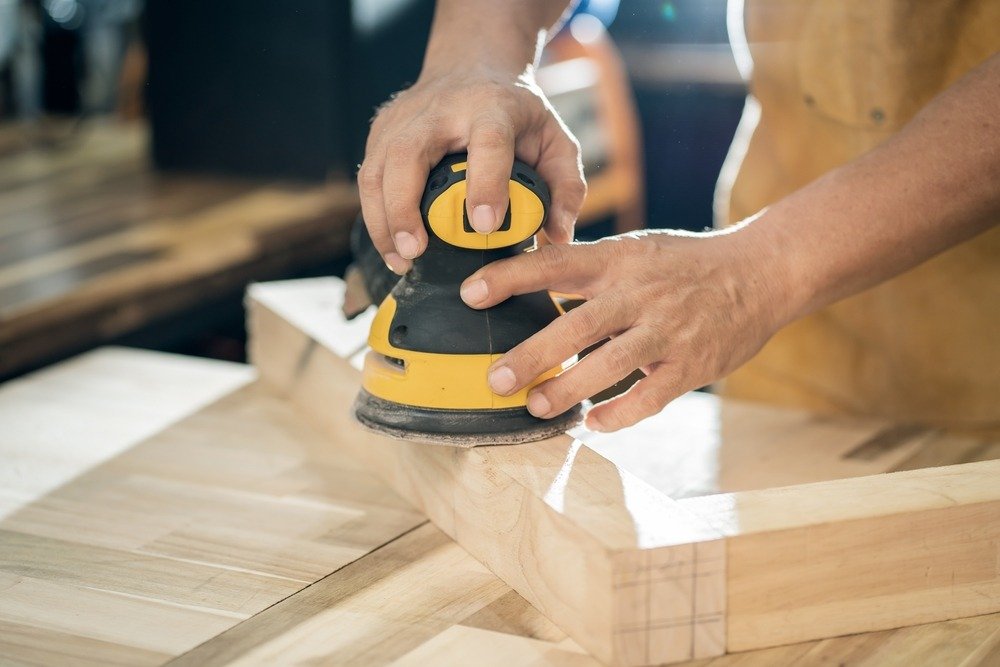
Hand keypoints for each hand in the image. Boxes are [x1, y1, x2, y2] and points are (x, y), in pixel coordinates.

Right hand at [358, 67, 585, 273]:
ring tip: (400, 261)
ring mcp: (403, 118)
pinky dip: (374, 215)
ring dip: (383, 220)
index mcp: (492, 108)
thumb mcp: (556, 140)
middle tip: (414, 252)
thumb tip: (561, 235)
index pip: (488, 142)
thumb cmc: (517, 114)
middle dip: (405, 207)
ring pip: (377, 168)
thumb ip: (567, 187)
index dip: (485, 183)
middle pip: (409, 154)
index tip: (483, 225)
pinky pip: (368, 177)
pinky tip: (390, 247)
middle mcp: (441, 110)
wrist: (474, 64)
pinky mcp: (381, 130)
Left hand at [459, 228, 791, 431]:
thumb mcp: (636, 250)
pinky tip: (593, 423)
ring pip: (609, 366)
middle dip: (531, 356)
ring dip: (568, 390)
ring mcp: (667, 330)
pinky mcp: (692, 364)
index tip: (470, 293)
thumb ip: (589, 266)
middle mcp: (639, 293)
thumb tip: (529, 270)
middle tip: (495, 380)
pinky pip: (650, 397)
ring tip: (536, 406)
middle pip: (575, 325)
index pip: (555, 264)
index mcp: (619, 260)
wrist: (762, 272)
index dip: (511, 278)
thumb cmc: (686, 264)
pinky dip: (619, 414)